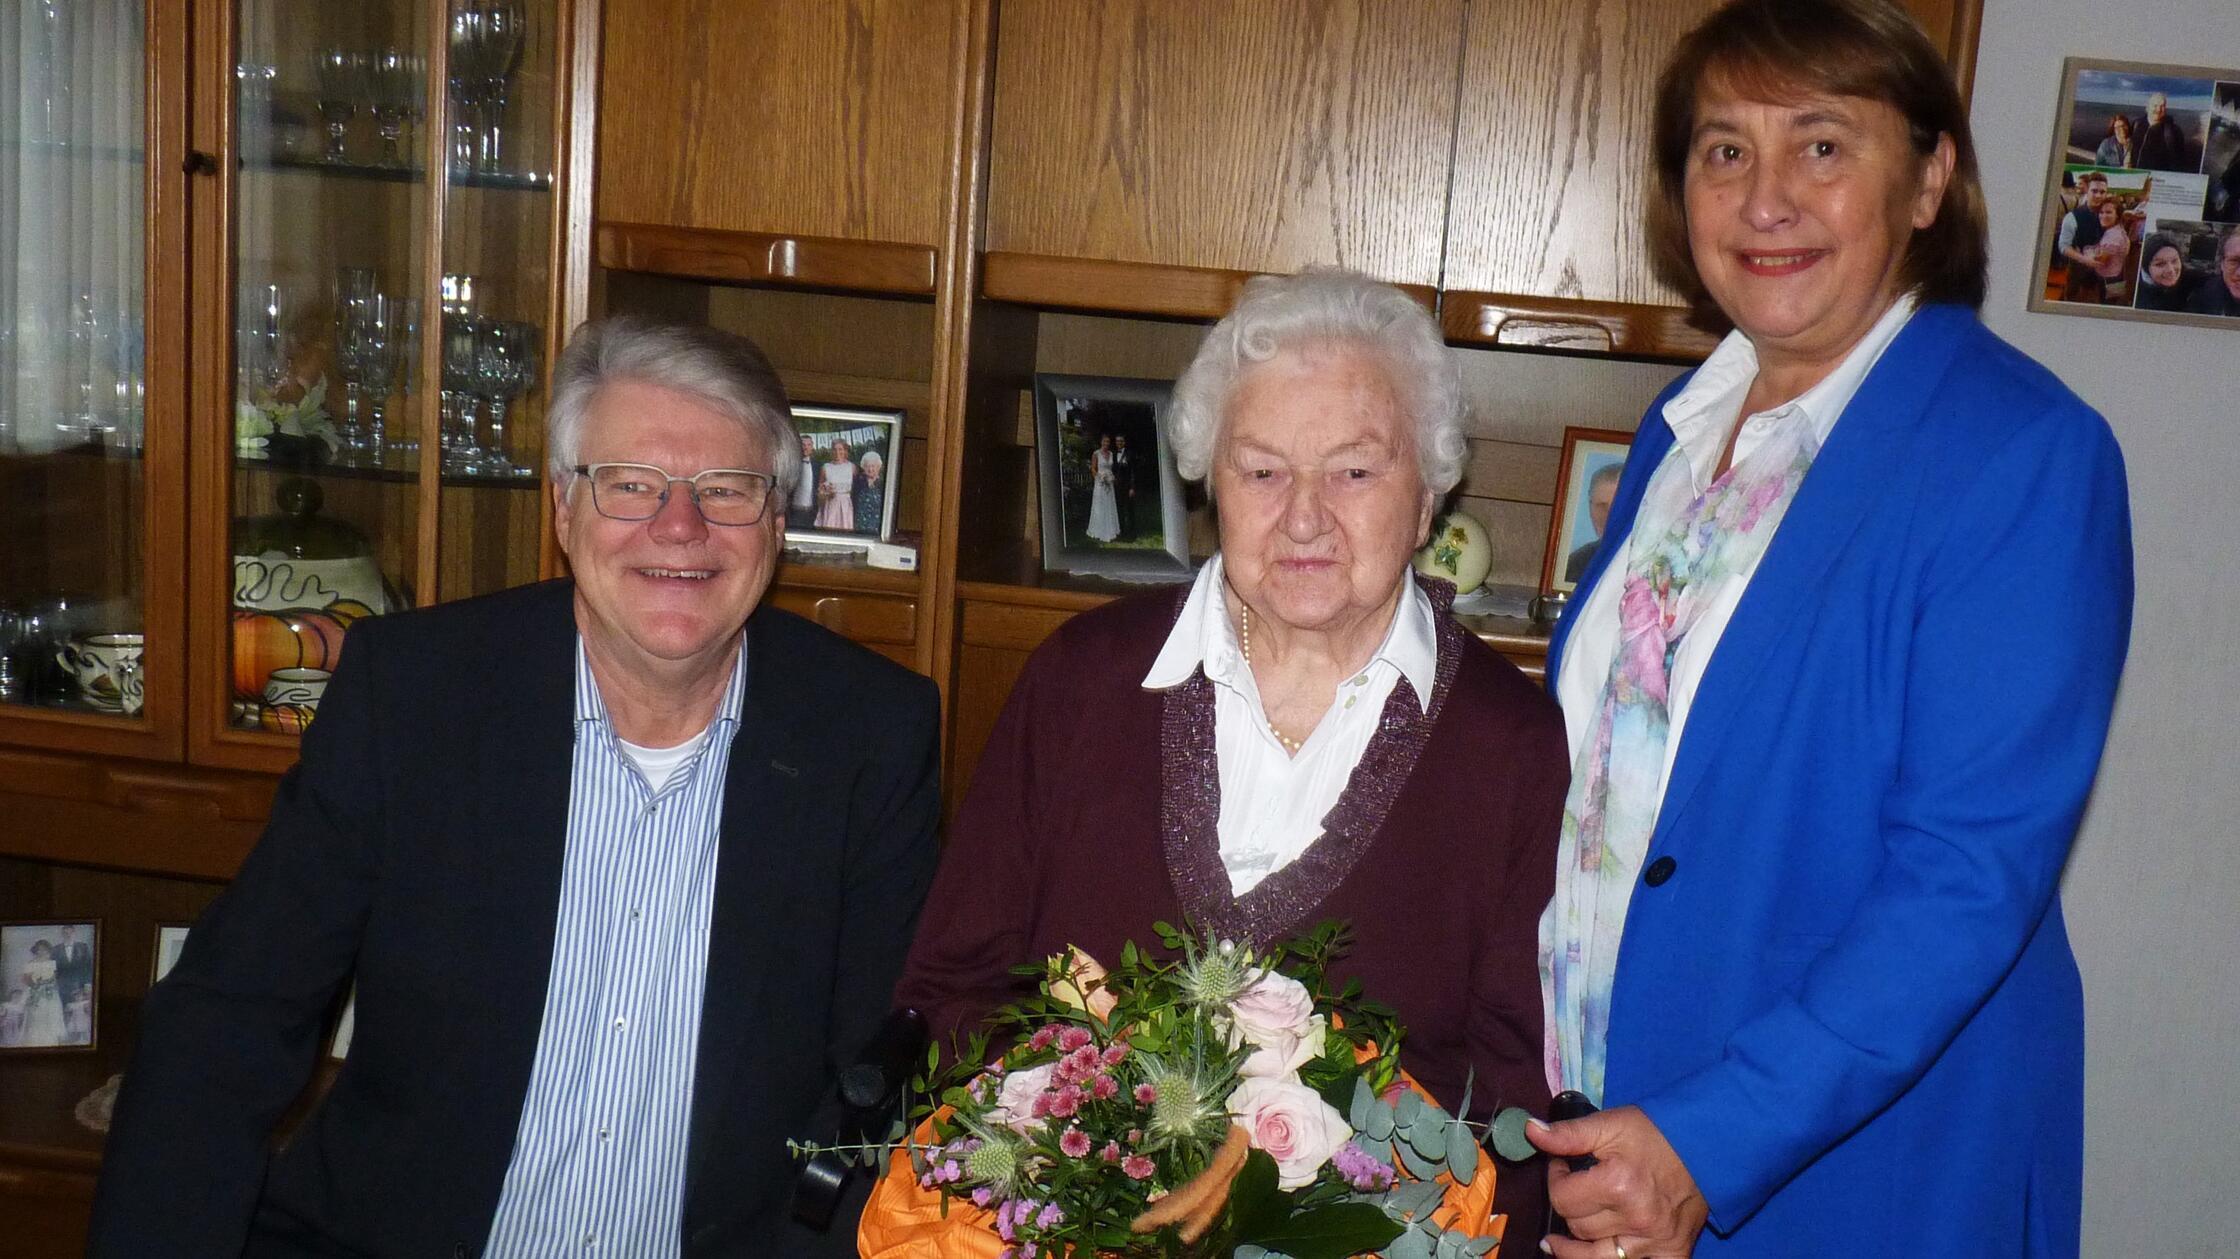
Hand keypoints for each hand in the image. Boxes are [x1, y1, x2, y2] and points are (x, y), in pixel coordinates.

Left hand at [1528, 1105, 1707, 1258]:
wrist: (1705, 1148)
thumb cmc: (1655, 1134)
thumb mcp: (1610, 1125)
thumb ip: (1568, 1134)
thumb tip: (1530, 1132)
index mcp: (1618, 1185)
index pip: (1562, 1199)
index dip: (1555, 1179)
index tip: (1561, 1167)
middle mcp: (1636, 1219)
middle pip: (1577, 1228)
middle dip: (1570, 1207)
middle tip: (1576, 1189)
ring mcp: (1654, 1241)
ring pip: (1594, 1255)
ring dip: (1579, 1241)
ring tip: (1559, 1241)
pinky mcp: (1671, 1253)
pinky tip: (1591, 1255)